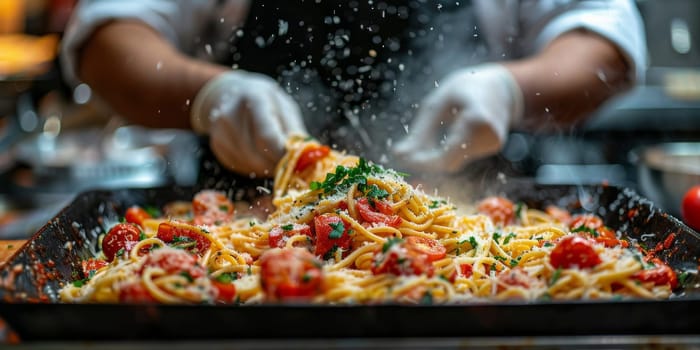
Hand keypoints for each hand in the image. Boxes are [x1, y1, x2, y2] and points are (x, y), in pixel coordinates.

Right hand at [191, 71, 307, 175]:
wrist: (233, 94)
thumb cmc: (267, 103)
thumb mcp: (285, 108)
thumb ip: (294, 132)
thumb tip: (308, 156)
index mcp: (253, 98)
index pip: (267, 136)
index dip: (282, 155)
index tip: (295, 162)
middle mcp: (231, 114)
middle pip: (257, 154)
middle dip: (276, 164)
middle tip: (288, 164)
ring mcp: (220, 131)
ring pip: (249, 164)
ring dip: (266, 167)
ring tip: (274, 157)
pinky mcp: (217, 145)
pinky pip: (240, 166)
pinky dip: (254, 167)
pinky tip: (260, 155)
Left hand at [392, 64, 522, 172]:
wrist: (498, 85)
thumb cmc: (464, 89)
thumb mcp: (437, 105)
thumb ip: (420, 133)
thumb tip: (397, 155)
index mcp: (477, 119)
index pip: (447, 154)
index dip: (423, 162)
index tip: (401, 160)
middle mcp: (489, 136)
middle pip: (451, 163)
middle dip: (425, 163)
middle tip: (401, 158)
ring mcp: (494, 143)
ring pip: (456, 163)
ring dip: (433, 160)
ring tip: (414, 150)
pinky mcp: (492, 147)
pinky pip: (463, 157)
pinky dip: (445, 155)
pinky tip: (433, 147)